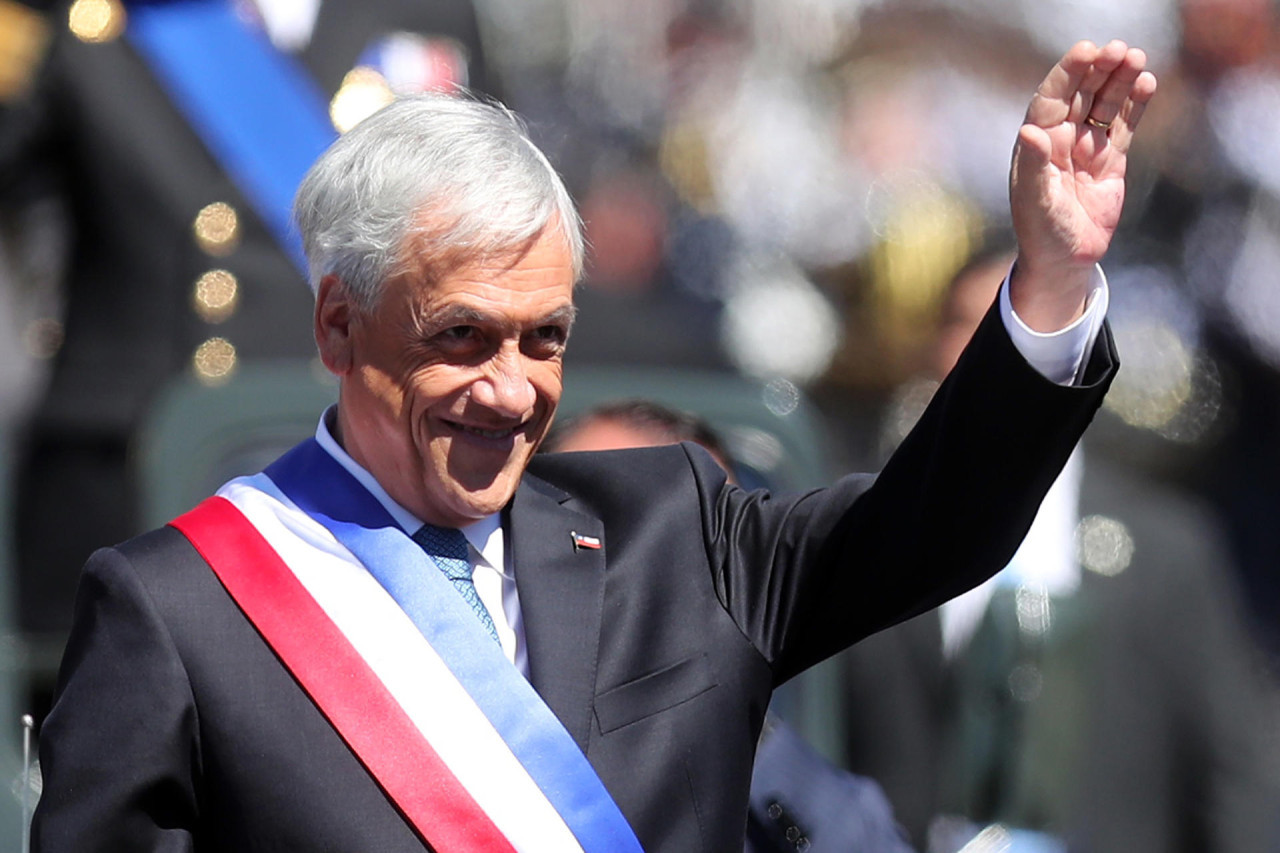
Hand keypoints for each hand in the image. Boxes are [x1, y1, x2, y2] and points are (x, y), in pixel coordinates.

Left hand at [1009, 40, 1156, 330]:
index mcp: (1037, 144)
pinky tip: (1147, 84)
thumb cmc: (1042, 233)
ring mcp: (1087, 148)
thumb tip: (1030, 130)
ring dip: (1120, 81)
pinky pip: (1124, 125)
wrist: (1065, 261)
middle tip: (1119, 49)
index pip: (1052, 99)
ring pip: (1105, 105)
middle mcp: (1061, 140)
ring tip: (1137, 58)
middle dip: (1099, 70)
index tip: (1086, 51)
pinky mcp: (1111, 160)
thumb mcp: (1037, 201)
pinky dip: (1135, 105)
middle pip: (1082, 95)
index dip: (1067, 74)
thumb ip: (1035, 166)